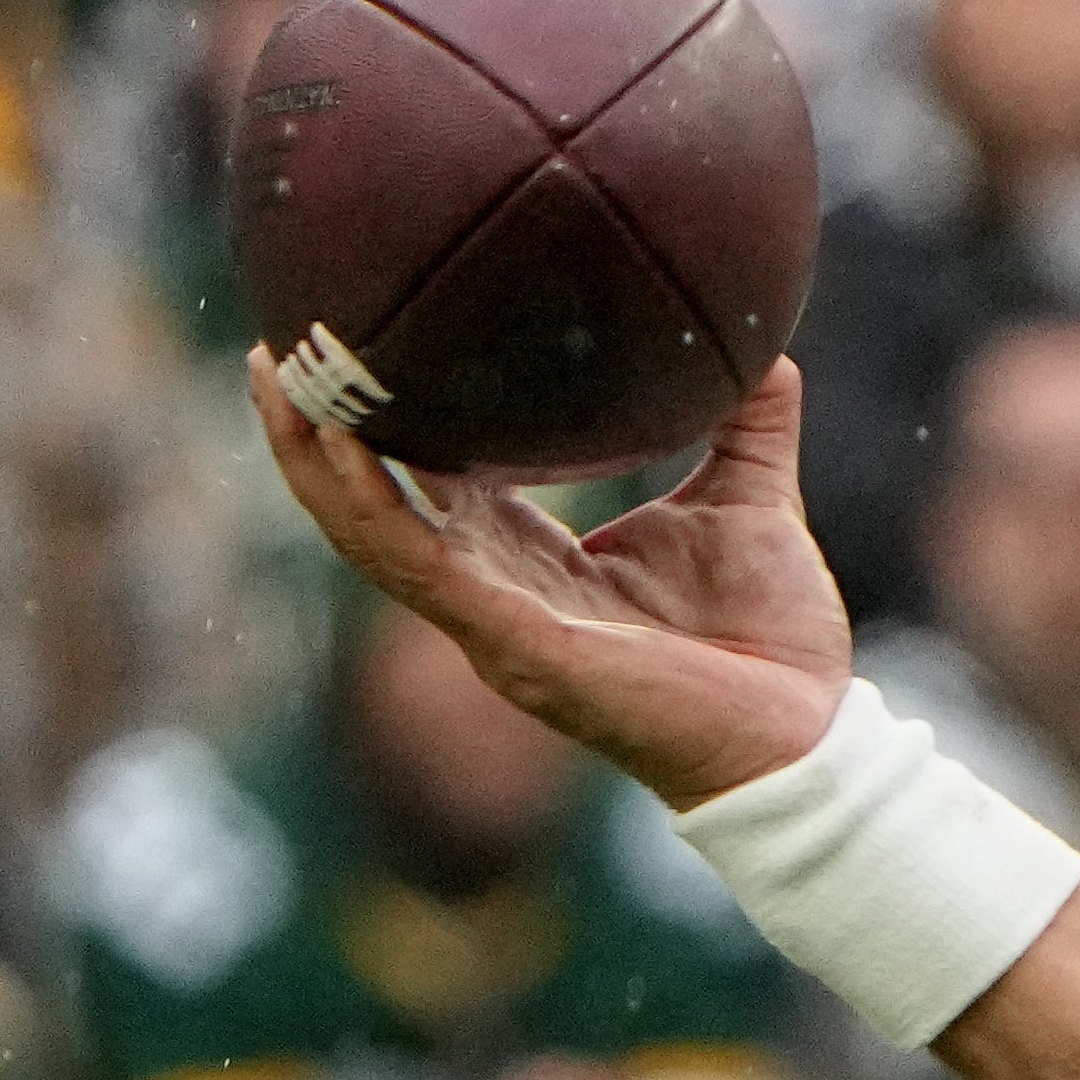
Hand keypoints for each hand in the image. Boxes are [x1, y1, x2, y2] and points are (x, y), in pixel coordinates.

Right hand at [251, 354, 851, 808]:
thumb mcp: (752, 505)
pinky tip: (337, 444)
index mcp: (534, 561)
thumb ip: (748, 428)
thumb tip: (769, 347)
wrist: (808, 734)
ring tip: (272, 377)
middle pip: (370, 506)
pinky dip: (371, 506)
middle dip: (312, 433)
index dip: (384, 423)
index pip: (430, 484)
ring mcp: (495, 622)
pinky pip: (421, 567)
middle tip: (270, 346)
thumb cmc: (772, 640)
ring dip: (312, 458)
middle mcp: (496, 591)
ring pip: (369, 534)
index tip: (352, 345)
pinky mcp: (515, 645)